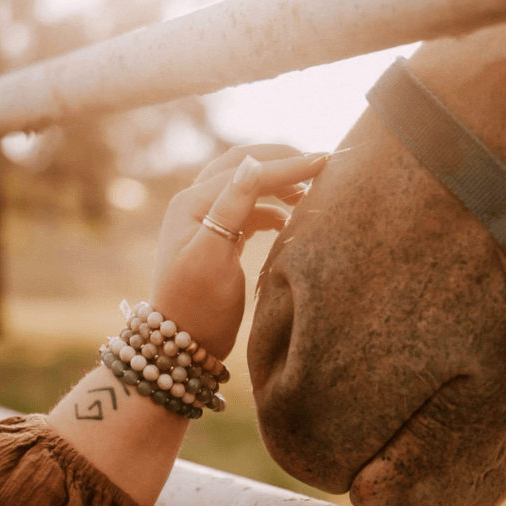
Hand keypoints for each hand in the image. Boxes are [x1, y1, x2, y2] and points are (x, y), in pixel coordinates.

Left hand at [150, 145, 328, 359]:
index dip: (288, 166)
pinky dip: (270, 208)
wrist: (179, 344)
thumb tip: (253, 163)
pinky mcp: (215, 239)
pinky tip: (288, 220)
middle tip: (320, 164)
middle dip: (282, 162)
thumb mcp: (213, 256)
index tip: (326, 161)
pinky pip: (246, 210)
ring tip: (310, 193)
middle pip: (243, 167)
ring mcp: (203, 221)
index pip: (247, 173)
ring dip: (277, 184)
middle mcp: (195, 204)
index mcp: (192, 203)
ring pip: (245, 187)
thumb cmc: (197, 306)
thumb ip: (231, 208)